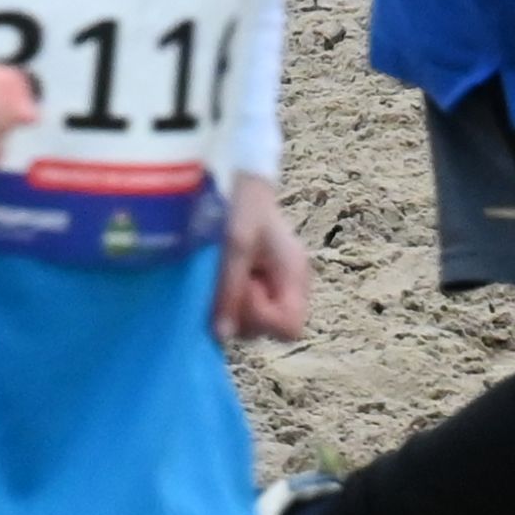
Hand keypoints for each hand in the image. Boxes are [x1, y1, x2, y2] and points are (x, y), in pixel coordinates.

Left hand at [214, 171, 310, 344]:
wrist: (238, 180)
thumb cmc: (242, 206)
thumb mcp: (235, 245)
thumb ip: (230, 290)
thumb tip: (221, 335)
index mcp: (294, 277)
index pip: (289, 328)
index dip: (262, 319)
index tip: (243, 291)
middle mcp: (288, 287)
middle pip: (268, 328)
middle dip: (243, 310)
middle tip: (228, 279)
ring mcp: (272, 285)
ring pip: (251, 320)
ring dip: (232, 303)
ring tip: (222, 272)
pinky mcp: (255, 281)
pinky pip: (242, 305)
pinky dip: (228, 295)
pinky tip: (219, 274)